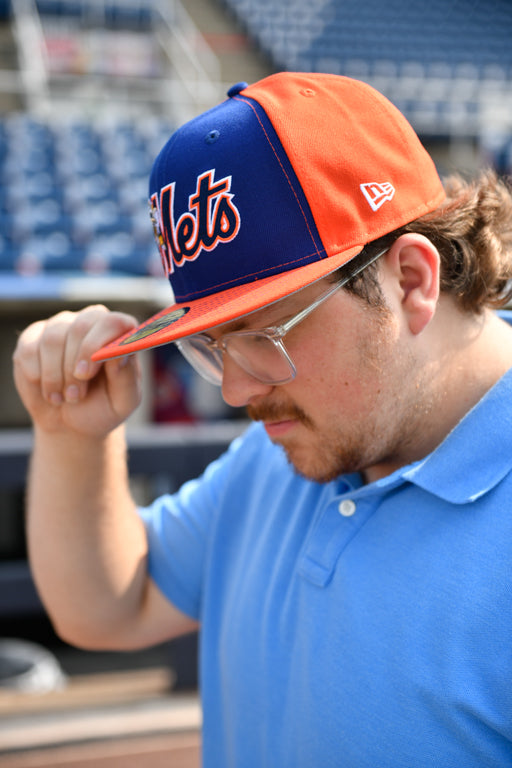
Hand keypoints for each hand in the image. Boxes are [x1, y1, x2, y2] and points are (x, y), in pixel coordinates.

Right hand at [13, 305, 141, 437]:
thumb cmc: (103, 408)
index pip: (112, 322)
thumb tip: (119, 353)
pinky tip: (48, 390)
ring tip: (64, 398)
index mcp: (119, 334)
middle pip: (79, 327)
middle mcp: (91, 322)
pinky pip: (29, 350)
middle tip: (75, 395)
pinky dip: (37, 377)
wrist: (71, 423)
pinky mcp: (33, 337)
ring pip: (52, 340)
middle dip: (73, 367)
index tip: (85, 374)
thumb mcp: (123, 401)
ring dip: (55, 376)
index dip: (96, 345)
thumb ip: (126, 376)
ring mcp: (61, 326)